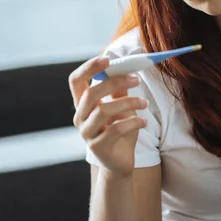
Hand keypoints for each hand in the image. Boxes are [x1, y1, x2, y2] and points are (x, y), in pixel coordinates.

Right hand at [69, 56, 148, 176]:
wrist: (119, 162)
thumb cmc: (119, 130)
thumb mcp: (121, 107)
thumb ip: (119, 89)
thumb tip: (125, 67)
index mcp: (83, 103)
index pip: (76, 80)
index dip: (89, 67)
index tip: (108, 59)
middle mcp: (80, 117)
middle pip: (91, 93)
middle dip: (115, 82)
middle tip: (137, 79)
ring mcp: (87, 133)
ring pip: (104, 110)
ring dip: (129, 103)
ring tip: (145, 103)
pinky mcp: (98, 147)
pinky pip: (116, 129)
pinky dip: (133, 122)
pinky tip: (144, 122)